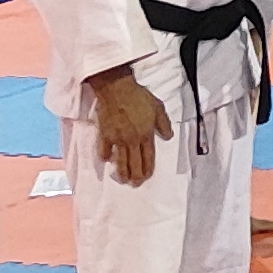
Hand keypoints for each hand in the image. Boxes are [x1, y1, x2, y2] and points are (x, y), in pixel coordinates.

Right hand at [90, 66, 170, 185]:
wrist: (117, 89)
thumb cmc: (139, 96)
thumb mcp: (158, 107)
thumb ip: (164, 124)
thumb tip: (168, 136)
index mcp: (146, 135)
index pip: (148, 157)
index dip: (148, 168)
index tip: (147, 177)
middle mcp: (132, 140)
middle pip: (134, 163)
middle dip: (135, 176)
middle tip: (135, 184)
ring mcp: (117, 139)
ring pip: (120, 161)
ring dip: (122, 172)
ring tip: (123, 179)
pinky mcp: (104, 134)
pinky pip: (103, 149)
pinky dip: (105, 156)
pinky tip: (106, 159)